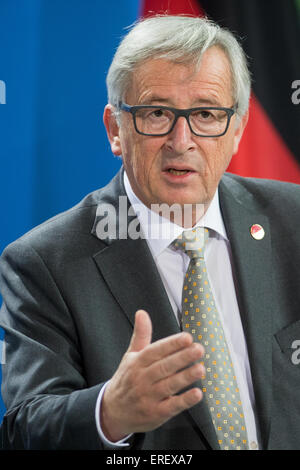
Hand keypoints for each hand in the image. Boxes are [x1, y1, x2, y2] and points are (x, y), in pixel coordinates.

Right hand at [100, 309, 204, 441]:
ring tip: (201, 368)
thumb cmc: (127, 378)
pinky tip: (198, 394)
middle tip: (199, 349)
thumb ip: (140, 334)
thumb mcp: (131, 355)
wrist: (113, 411)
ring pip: (169, 385)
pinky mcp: (156, 414)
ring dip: (186, 377)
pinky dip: (185, 401)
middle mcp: (142, 379)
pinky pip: (171, 407)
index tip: (187, 337)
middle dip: (182, 358)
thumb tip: (141, 312)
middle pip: (164, 367)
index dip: (172, 344)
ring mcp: (148, 397)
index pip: (156, 351)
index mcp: (137, 362)